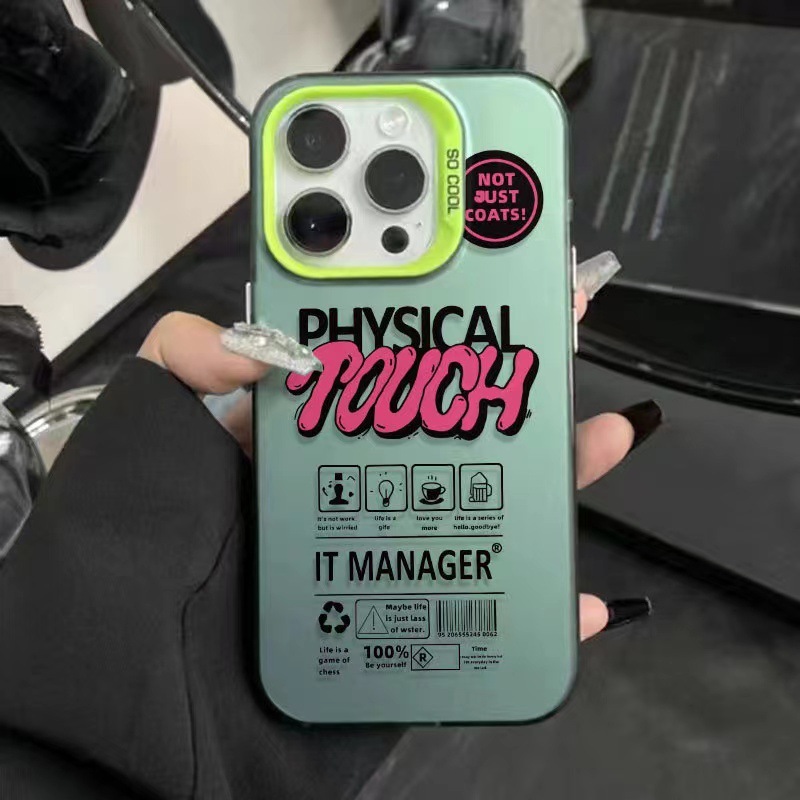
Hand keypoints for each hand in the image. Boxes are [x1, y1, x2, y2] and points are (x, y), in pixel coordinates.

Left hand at [139, 292, 650, 640]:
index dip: (439, 310)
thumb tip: (250, 332)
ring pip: (491, 508)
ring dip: (553, 473)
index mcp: (308, 434)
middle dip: (516, 373)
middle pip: (458, 426)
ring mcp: (392, 554)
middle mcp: (360, 485)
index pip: (387, 358)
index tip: (492, 263)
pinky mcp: (408, 624)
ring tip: (604, 437)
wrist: (151, 699)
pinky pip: (489, 616)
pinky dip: (542, 610)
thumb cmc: (148, 553)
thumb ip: (182, 364)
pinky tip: (582, 601)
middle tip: (565, 325)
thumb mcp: (151, 436)